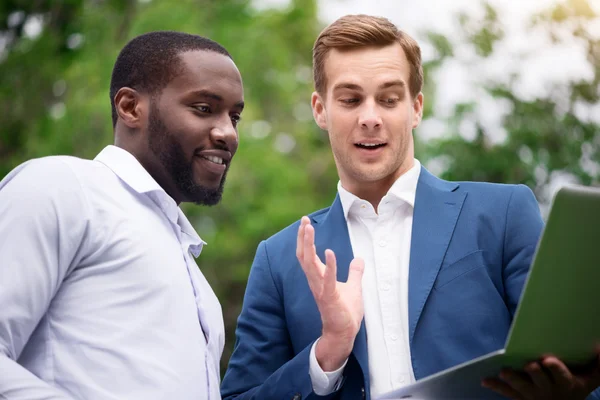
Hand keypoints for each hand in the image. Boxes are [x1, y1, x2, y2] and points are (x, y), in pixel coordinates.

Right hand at [296, 216, 364, 370]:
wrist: (343, 333)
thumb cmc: (345, 312)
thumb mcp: (353, 287)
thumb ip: (355, 273)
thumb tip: (360, 259)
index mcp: (319, 278)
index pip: (306, 254)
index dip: (304, 238)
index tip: (305, 222)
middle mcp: (315, 281)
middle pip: (304, 255)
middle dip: (303, 237)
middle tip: (304, 220)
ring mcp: (320, 289)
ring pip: (309, 264)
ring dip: (309, 245)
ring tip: (309, 229)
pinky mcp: (329, 298)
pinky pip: (327, 280)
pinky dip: (329, 266)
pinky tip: (329, 252)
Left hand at [482, 351, 599, 399]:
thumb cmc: (575, 387)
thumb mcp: (591, 378)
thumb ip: (599, 365)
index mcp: (566, 384)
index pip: (562, 376)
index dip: (555, 369)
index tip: (548, 360)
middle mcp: (549, 391)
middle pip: (541, 382)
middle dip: (534, 374)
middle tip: (528, 365)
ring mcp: (533, 396)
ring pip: (522, 389)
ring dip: (513, 380)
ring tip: (504, 371)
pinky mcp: (520, 399)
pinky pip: (507, 393)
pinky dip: (496, 386)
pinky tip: (485, 380)